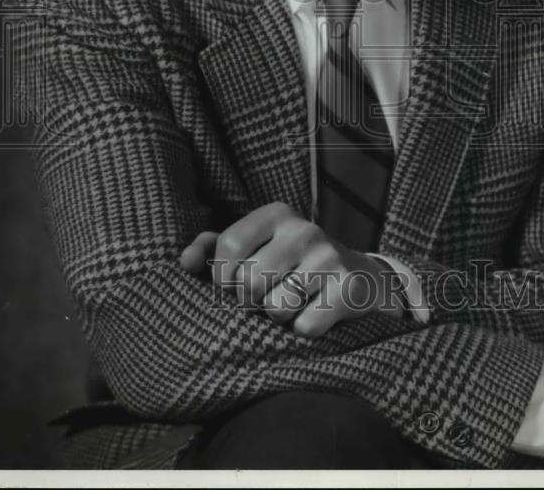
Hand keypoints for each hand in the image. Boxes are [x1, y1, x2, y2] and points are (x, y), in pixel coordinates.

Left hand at [179, 201, 405, 336]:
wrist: (358, 278)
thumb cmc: (290, 264)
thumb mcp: (255, 246)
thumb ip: (214, 248)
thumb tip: (185, 261)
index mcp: (276, 214)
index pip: (229, 245)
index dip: (222, 276)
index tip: (231, 285)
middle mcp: (304, 230)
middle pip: (249, 281)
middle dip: (250, 301)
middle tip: (264, 298)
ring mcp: (329, 258)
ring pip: (277, 307)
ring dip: (278, 317)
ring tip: (291, 303)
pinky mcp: (349, 288)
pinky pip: (305, 326)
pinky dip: (304, 329)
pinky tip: (314, 312)